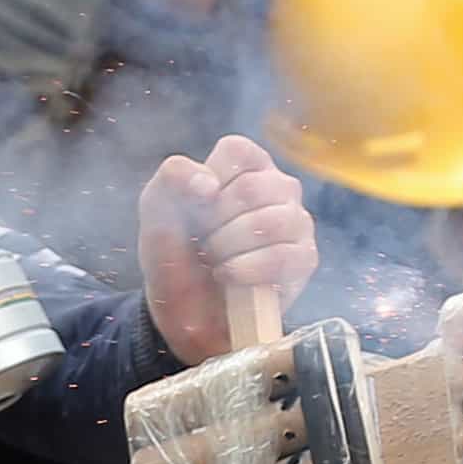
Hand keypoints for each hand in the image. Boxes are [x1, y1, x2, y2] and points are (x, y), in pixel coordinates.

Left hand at [139, 134, 315, 361]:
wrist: (185, 311)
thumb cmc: (176, 254)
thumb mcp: (156, 210)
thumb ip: (172, 178)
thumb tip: (207, 184)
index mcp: (246, 166)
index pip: (238, 152)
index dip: (210, 181)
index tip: (196, 207)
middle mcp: (278, 188)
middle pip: (253, 188)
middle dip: (215, 223)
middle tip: (203, 243)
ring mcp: (296, 222)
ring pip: (273, 221)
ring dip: (230, 247)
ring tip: (216, 261)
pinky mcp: (305, 258)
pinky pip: (285, 256)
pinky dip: (248, 269)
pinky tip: (229, 277)